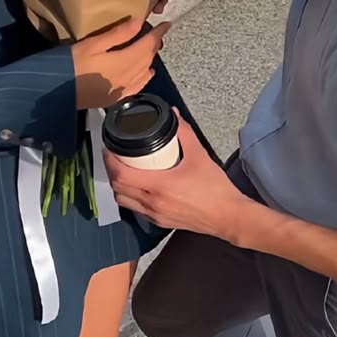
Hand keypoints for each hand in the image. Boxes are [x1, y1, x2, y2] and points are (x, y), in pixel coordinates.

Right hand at [72, 17, 169, 109]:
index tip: (166, 24)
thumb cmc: (71, 65)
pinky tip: (146, 72)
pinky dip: (145, 76)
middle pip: (148, 58)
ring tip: (151, 47)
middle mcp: (128, 77)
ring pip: (145, 71)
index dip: (158, 34)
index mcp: (124, 61)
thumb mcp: (92, 44)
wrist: (58, 94)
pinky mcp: (116, 98)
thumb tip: (139, 21)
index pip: (147, 45)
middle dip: (154, 44)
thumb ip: (118, 34)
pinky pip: (138, 85)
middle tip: (158, 33)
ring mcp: (123, 89)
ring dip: (150, 58)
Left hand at [105, 112, 248, 239]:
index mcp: (160, 186)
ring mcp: (155, 215)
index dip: (110, 161)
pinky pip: (135, 209)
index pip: (122, 175)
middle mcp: (153, 203)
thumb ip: (184, 132)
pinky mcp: (160, 222)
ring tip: (123, 168)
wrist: (227, 216)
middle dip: (111, 171)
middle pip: (118, 189)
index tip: (109, 148)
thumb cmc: (215, 188)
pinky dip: (130, 196)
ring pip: (124, 201)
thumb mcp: (200, 155)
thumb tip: (173, 115)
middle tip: (114, 155)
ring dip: (118, 185)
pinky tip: (138, 185)